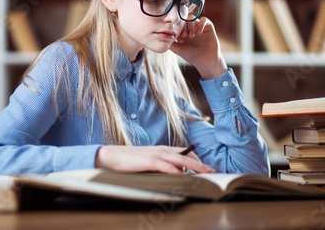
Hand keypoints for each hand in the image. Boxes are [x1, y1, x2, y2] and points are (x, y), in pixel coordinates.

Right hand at [95, 145, 215, 173]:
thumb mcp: (148, 163)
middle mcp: (162, 150)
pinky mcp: (150, 160)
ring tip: (205, 174)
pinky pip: (167, 166)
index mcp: (162, 149)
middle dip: (201, 164)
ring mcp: (157, 154)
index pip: (184, 152)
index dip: (196, 160)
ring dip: (194, 167)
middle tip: (212, 171)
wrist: (112, 156)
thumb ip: (161, 166)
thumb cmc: (129, 161)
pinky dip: (177, 171)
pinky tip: (184, 176)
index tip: (205, 167)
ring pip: (181, 160)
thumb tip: (174, 174)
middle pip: (186, 155)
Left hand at [170, 16, 227, 79]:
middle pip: (184, 19)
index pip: (178, 23)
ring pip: (192, 18)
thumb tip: (161, 36)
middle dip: (183, 27)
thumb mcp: (178, 49)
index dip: (177, 28)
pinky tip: (199, 32)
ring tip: (191, 36)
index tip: (178, 38)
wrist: (205, 61)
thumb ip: (170, 42)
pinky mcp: (208, 27)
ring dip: (190, 26)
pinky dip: (201, 24)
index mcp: (183, 31)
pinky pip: (204, 19)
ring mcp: (199, 26)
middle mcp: (191, 27)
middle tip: (184, 36)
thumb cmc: (191, 55)